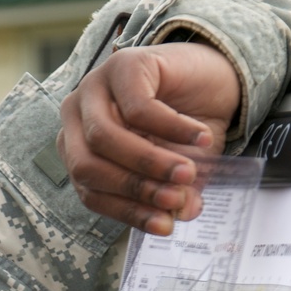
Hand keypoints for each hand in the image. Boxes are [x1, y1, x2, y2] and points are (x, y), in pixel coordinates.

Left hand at [57, 43, 241, 234]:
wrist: (214, 79)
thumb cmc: (184, 132)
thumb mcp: (178, 173)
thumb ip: (173, 196)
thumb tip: (179, 217)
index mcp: (79, 149)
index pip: (89, 191)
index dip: (127, 211)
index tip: (165, 227)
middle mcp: (77, 117)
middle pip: (87, 165)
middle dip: (133, 188)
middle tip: (175, 198)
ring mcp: (95, 87)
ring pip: (104, 138)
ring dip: (149, 162)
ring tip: (186, 174)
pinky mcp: (123, 64)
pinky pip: (138, 107)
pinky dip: (172, 129)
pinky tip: (200, 139)